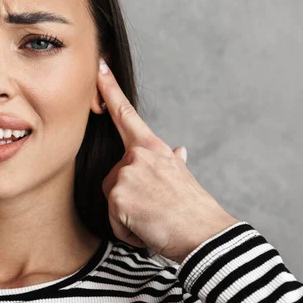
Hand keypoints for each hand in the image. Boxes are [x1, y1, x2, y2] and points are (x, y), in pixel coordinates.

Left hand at [98, 59, 238, 263]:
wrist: (204, 235)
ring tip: (153, 221)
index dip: (109, 90)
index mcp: (153, 148)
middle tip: (154, 210)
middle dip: (125, 199)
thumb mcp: (183, 178)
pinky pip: (113, 220)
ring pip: (111, 201)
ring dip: (127, 218)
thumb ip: (172, 163)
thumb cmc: (194, 210)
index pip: (126, 114)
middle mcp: (137, 156)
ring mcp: (126, 174)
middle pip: (111, 178)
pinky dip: (127, 232)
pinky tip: (147, 230)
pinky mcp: (117, 196)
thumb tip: (178, 151)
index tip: (98, 67)